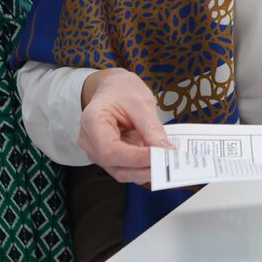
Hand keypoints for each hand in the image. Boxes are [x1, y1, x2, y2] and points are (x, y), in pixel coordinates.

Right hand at [77, 68, 172, 183]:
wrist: (113, 89)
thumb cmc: (122, 91)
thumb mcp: (141, 102)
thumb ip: (151, 127)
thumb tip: (165, 149)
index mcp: (92, 122)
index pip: (110, 151)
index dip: (136, 158)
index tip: (161, 155)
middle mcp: (90, 142)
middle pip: (115, 166)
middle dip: (144, 168)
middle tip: (171, 162)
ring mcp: (97, 152)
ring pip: (122, 172)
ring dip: (146, 171)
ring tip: (169, 163)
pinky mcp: (110, 157)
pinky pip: (126, 168)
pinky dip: (144, 168)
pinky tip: (160, 162)